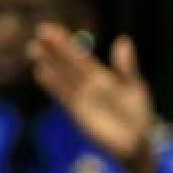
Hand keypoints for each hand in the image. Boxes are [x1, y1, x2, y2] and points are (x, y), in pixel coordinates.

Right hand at [28, 23, 158, 172]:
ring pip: (63, 77)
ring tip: (34, 48)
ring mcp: (82, 99)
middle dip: (55, 48)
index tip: (51, 29)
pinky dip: (54, 84)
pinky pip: (64, 95)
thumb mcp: (135, 87)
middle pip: (69, 64)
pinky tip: (42, 72)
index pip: (81, 57)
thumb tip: (123, 40)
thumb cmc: (139, 115)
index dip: (67, 43)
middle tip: (40, 30)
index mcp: (103, 78)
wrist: (138, 144)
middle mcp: (89, 86)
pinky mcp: (79, 113)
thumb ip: (126, 67)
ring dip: (49, 63)